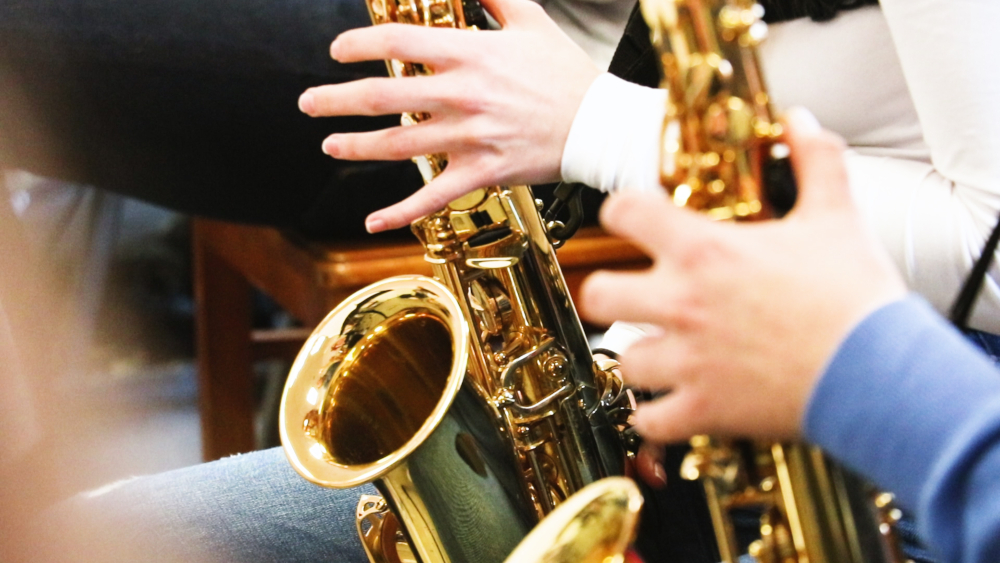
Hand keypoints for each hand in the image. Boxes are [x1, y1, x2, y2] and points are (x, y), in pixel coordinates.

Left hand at [298, 0, 600, 232]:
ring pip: (396, 145)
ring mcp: (468, 137)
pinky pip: (432, 197)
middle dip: (336, 98)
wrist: (600, 126)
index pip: (397, 42)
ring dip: (355, 146)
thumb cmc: (567, 72)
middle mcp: (461, 95)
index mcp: (470, 53)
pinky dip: (399, 211)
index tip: (337, 50)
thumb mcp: (531, 19)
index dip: (358, 44)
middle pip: (382, 95)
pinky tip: (372, 220)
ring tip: (330, 144)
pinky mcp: (481, 173)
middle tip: (309, 101)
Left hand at [579, 109, 907, 442]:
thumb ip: (814, 161)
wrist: (879, 372)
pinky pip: (649, 419)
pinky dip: (653, 415)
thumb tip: (802, 121)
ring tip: (658, 353)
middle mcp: (683, 303)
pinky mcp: (703, 408)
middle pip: (599, 294)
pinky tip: (668, 404)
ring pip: (622, 359)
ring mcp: (688, 360)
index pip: (623, 211)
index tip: (629, 219)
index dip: (620, 211)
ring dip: (637, 356)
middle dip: (608, 294)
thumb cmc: (855, 299)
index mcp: (705, 252)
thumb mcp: (836, 215)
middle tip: (628, 295)